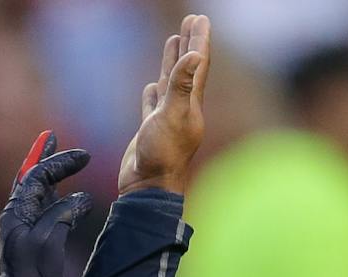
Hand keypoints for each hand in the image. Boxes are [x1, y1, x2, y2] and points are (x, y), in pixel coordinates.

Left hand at [0, 130, 92, 276]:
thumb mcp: (48, 241)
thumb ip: (63, 213)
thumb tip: (81, 199)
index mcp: (17, 213)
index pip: (37, 176)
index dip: (59, 162)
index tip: (84, 156)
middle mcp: (19, 218)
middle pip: (31, 179)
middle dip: (43, 158)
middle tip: (51, 137)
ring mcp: (27, 231)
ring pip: (38, 195)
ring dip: (50, 177)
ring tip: (60, 161)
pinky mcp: (37, 245)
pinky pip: (47, 212)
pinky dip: (58, 199)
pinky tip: (68, 197)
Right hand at [120, 13, 210, 195]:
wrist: (148, 187)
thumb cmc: (163, 155)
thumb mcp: (173, 116)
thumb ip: (182, 86)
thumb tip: (195, 55)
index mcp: (190, 102)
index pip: (198, 63)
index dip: (199, 40)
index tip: (199, 18)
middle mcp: (181, 107)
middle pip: (187, 68)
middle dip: (189, 43)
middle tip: (191, 20)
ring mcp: (165, 118)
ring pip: (170, 83)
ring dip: (173, 62)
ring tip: (173, 41)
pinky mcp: (151, 130)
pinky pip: (153, 104)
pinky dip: (153, 92)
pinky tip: (152, 86)